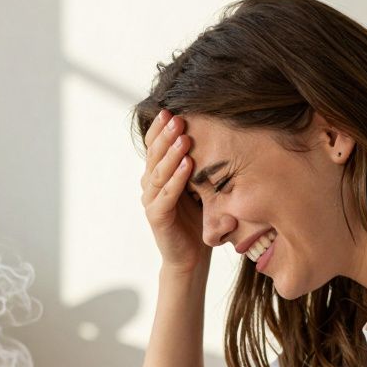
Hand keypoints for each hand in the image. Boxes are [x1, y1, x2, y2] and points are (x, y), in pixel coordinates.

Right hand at [140, 109, 207, 274]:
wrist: (191, 257)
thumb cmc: (198, 219)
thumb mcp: (199, 185)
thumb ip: (199, 165)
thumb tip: (216, 134)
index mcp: (157, 174)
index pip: (154, 146)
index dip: (160, 129)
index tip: (171, 110)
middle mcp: (150, 185)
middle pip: (154, 155)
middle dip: (166, 135)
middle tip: (177, 118)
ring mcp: (151, 200)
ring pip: (158, 172)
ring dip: (171, 154)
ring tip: (183, 138)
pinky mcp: (156, 217)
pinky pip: (165, 195)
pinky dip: (176, 179)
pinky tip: (187, 166)